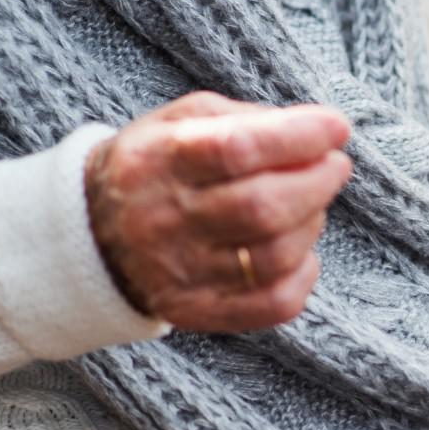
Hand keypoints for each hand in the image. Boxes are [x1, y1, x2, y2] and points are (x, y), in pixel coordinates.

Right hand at [84, 91, 352, 331]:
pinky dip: (304, 275)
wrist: (92, 233)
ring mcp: (181, 272)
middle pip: (263, 208)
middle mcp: (166, 219)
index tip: (336, 128)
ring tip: (311, 204)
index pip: (237, 149)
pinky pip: (273, 304)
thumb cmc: (159, 165)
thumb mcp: (183, 121)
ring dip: (312, 224)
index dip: (299, 137)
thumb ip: (248, 119)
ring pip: (274, 255)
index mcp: (160, 160)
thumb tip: (320, 131)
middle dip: (317, 183)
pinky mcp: (198, 310)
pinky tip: (301, 251)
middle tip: (334, 167)